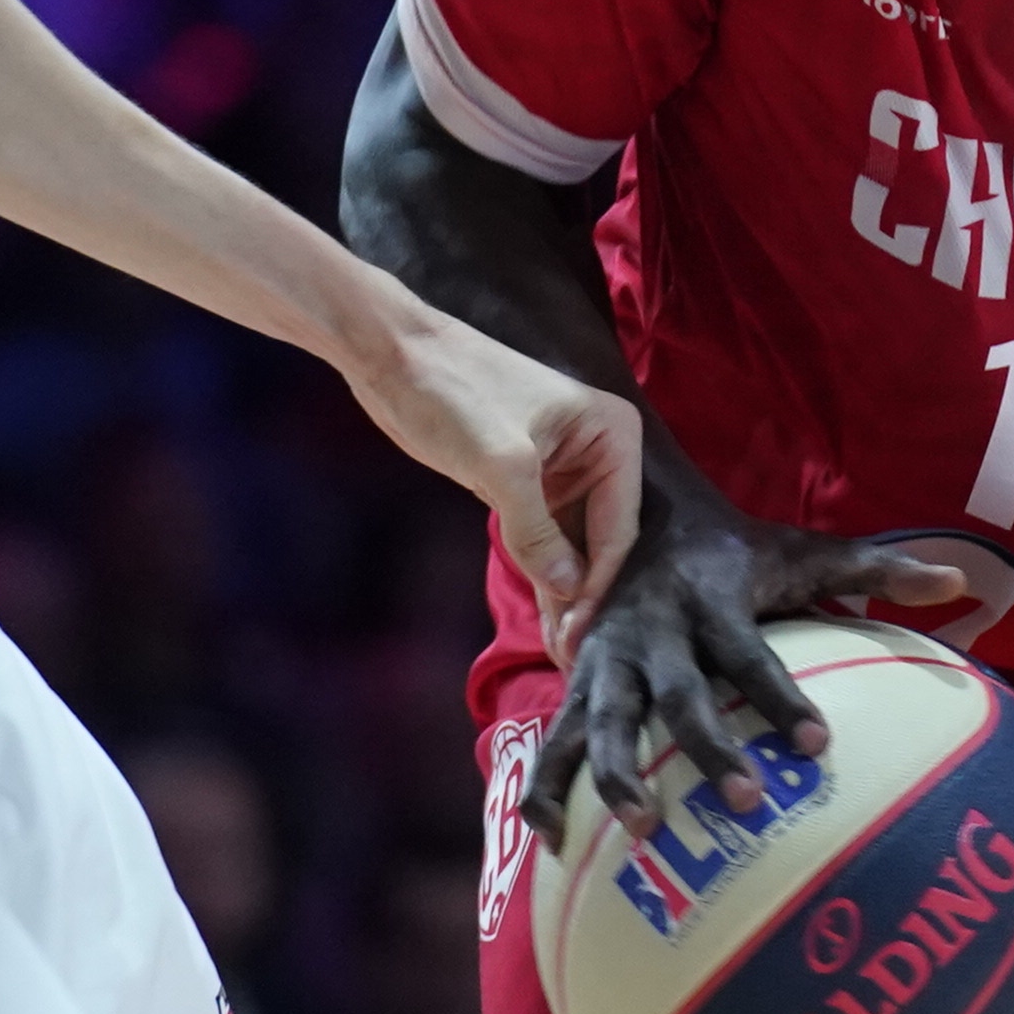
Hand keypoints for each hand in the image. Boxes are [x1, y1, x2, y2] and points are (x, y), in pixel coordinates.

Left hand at [362, 316, 643, 634]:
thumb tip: (569, 592)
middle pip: (603, 540)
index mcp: (613, 434)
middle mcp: (599, 452)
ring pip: (574, 545)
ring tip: (560, 651)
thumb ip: (537, 532)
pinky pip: (546, 538)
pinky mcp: (528, 482)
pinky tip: (544, 617)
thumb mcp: (500, 465)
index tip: (580, 637)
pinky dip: (542, 575)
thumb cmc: (454, 393)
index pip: (620, 526)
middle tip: (569, 657)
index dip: (599, 586)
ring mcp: (564, 469)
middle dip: (585, 597)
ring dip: (565, 594)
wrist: (393, 355)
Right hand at [530, 488, 971, 832]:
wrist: (633, 511)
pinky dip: (546, 789)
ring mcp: (606, 660)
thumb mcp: (802, 550)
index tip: (819, 746)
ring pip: (604, 722)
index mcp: (712, 599)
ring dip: (617, 777)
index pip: (751, 655)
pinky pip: (552, 741)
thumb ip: (876, 569)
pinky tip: (551, 841)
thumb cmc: (735, 552)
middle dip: (708, 748)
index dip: (781, 700)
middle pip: (678, 695)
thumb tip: (959, 581)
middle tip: (745, 801)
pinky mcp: (575, 684)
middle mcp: (654, 630)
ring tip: (643, 829)